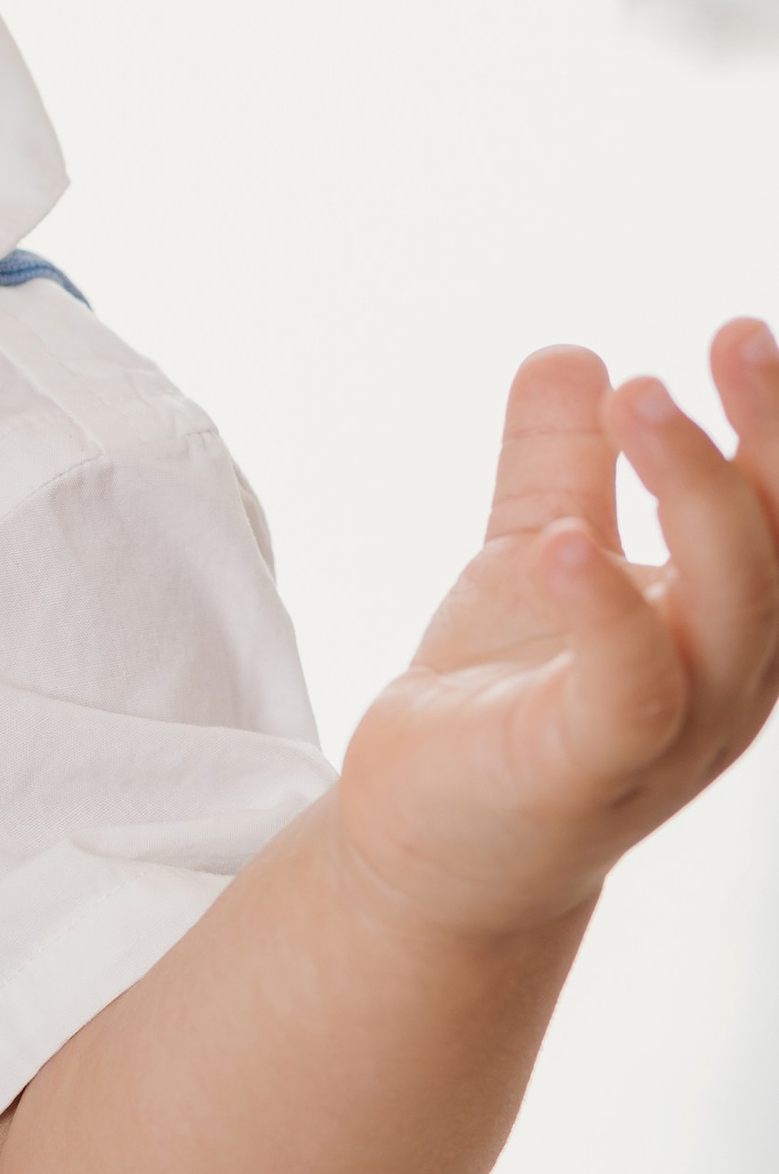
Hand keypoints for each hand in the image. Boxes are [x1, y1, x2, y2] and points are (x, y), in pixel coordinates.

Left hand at [338, 327, 778, 943]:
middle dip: (769, 438)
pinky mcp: (586, 770)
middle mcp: (725, 675)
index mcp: (727, 618)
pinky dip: (608, 613)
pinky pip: (627, 690)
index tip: (745, 330)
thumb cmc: (506, 703)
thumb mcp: (533, 557)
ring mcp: (669, 731)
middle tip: (732, 336)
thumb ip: (557, 463)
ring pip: (731, 608)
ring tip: (639, 398)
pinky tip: (565, 542)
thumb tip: (572, 354)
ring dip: (698, 494)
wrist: (430, 843)